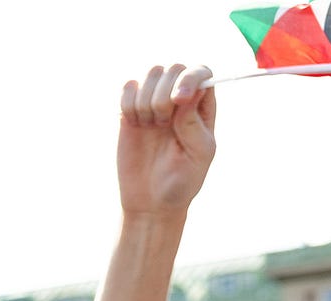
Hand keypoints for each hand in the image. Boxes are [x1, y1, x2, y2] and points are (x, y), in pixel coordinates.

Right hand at [117, 63, 215, 218]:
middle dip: (164, 93)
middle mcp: (179, 99)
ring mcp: (154, 103)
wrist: (151, 202)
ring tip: (149, 126)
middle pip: (173, 69)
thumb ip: (194, 124)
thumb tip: (188, 94)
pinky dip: (128, 103)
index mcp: (202, 106)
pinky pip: (128, 88)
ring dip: (147, 100)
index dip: (189, 78)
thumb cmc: (182, 181)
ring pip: (150, 74)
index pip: (201, 72)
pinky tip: (134, 124)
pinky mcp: (130, 112)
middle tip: (161, 124)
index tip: (179, 100)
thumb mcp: (199, 155)